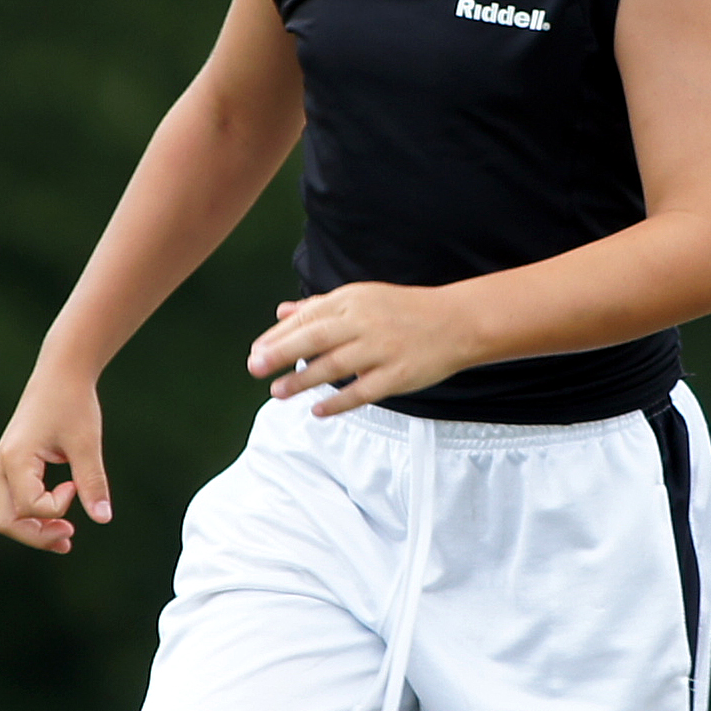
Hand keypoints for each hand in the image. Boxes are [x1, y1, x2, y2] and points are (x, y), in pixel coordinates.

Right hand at [0, 369, 111, 554]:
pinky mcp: (12, 463)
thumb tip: (103, 519)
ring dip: (35, 529)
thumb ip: (93, 482)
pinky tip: (59, 516)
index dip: (57, 508)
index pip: (30, 506)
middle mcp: (1, 465)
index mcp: (14, 459)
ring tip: (66, 536)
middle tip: (68, 540)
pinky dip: (34, 514)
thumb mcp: (86, 443)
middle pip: (7, 521)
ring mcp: (3, 465)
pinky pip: (16, 500)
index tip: (75, 484)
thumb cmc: (73, 402)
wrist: (61, 371)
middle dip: (37, 536)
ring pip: (8, 514)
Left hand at [248, 285, 474, 414]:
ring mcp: (382, 349)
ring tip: (277, 392)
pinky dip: (339, 401)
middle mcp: (365, 322)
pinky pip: (363, 391)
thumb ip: (320, 307)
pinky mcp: (398, 374)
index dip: (278, 335)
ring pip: (335, 366)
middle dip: (281, 352)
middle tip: (254, 367)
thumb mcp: (361, 299)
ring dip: (303, 380)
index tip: (256, 351)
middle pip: (315, 337)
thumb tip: (281, 312)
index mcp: (352, 300)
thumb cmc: (402, 311)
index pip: (307, 317)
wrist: (457, 322)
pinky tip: (318, 411)